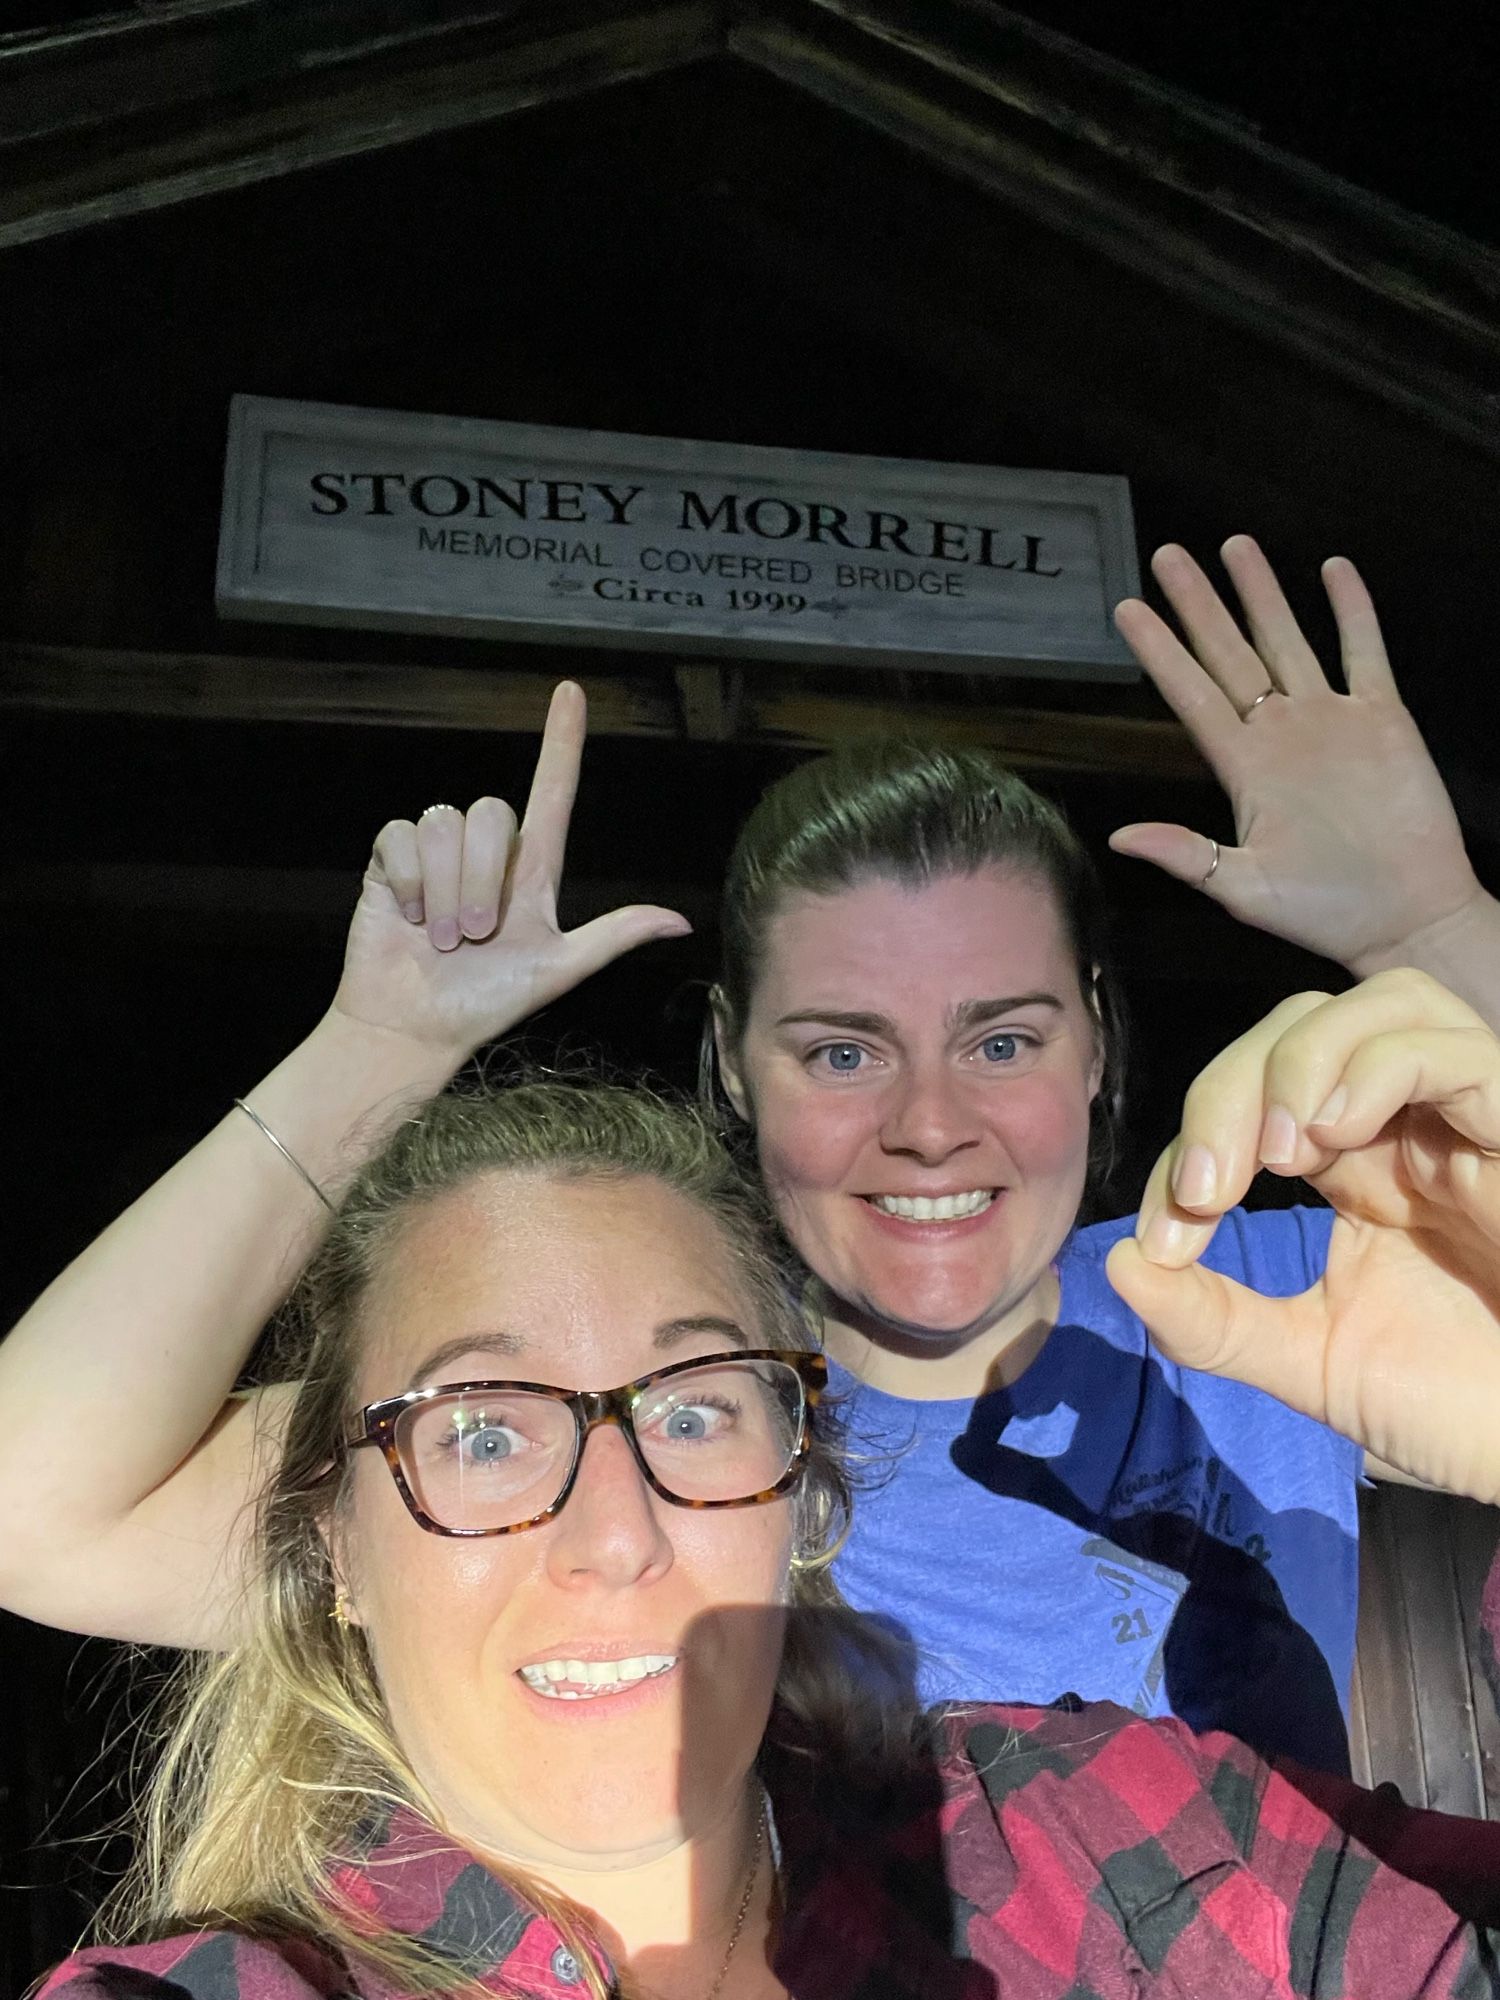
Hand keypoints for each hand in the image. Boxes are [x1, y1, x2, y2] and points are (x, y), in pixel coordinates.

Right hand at [331, 682, 689, 1059]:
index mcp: (531, 871)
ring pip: (446, 823)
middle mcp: (486, 854)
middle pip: (493, 813)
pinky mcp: (392, 861)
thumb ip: (614, 936)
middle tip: (474, 936)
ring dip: (446, 891)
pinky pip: (401, 837)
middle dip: (482, 881)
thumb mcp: (558, 970)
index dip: (561, 740)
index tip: (571, 690)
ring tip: (441, 935)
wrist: (416, 1029)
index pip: (552, 792)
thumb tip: (681, 921)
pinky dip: (408, 882)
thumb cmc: (486, 1004)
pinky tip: (408, 916)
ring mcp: (437, 855)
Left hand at [1106, 970, 1499, 1501]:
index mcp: (1359, 1165)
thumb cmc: (1456, 1408)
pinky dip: (1376, 1071)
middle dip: (1228, 1089)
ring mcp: (1469, 1119)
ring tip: (1277, 1154)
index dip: (1187, 1149)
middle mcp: (1411, 1125)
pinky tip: (1336, 1136)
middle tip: (1206, 1189)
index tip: (1167, 1240)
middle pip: (1303, 1024)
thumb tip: (1118, 1262)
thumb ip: (1212, 1321)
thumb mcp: (1308, 1363)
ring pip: (1382, 1002)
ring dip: (1301, 1060)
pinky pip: (1454, 1047)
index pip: (1250, 1097)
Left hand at [1110, 538, 1480, 971]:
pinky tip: (1332, 570)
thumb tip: (1119, 836)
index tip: (1128, 610)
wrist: (1408, 918)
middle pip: (1230, 653)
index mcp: (1244, 769)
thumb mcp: (1243, 890)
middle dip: (1199, 604)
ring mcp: (1331, 722)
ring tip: (1235, 545)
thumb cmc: (1326, 912)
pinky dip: (1351, 611)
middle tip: (1167, 555)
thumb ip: (1185, 856)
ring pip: (1288, 640)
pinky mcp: (1383, 720)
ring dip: (1262, 594)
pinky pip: (1364, 653)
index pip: (1191, 694)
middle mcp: (1281, 734)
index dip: (1160, 651)